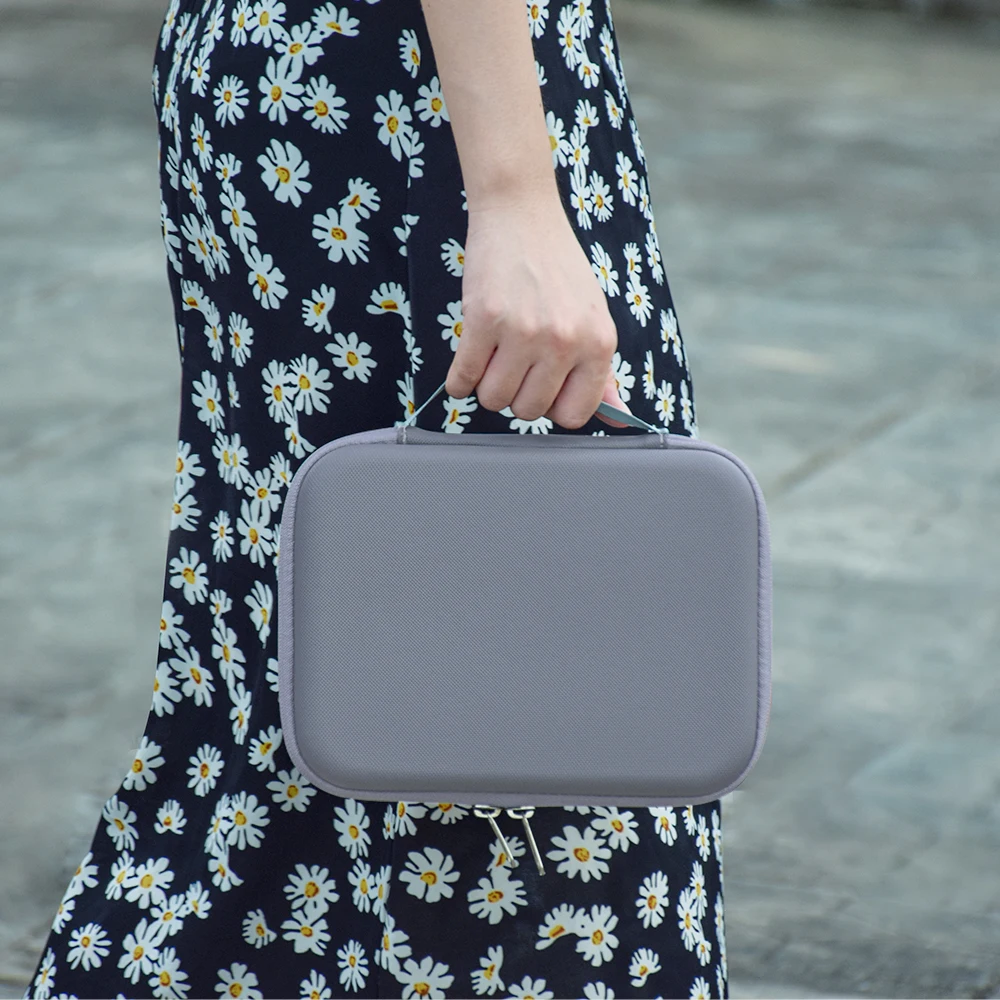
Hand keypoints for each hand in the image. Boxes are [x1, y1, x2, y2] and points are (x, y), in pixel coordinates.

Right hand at [445, 194, 631, 430]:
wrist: (521, 214)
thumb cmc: (557, 269)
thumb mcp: (592, 318)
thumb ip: (601, 374)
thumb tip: (619, 421)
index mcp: (598, 343)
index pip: (573, 415)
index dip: (551, 407)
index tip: (542, 386)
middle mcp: (565, 341)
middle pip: (528, 411)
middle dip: (515, 396)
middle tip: (513, 365)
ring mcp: (523, 331)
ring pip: (494, 398)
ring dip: (486, 386)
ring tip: (493, 358)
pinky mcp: (484, 320)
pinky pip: (464, 378)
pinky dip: (458, 381)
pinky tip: (467, 363)